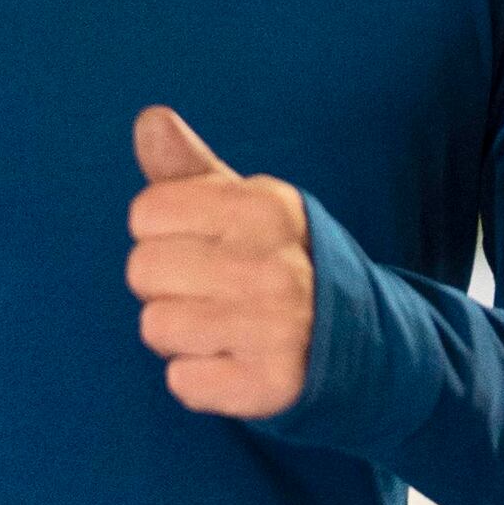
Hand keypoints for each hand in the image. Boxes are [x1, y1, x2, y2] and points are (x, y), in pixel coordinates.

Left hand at [127, 105, 315, 421]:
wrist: (361, 338)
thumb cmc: (279, 260)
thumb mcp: (247, 205)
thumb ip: (191, 168)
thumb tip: (149, 119)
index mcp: (263, 208)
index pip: (147, 212)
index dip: (161, 231)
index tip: (200, 244)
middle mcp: (272, 266)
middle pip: (142, 270)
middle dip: (165, 284)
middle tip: (211, 289)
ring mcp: (274, 329)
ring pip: (155, 327)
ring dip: (178, 334)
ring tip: (221, 326)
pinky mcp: (269, 385)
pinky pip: (181, 382)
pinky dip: (198, 379)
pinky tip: (233, 361)